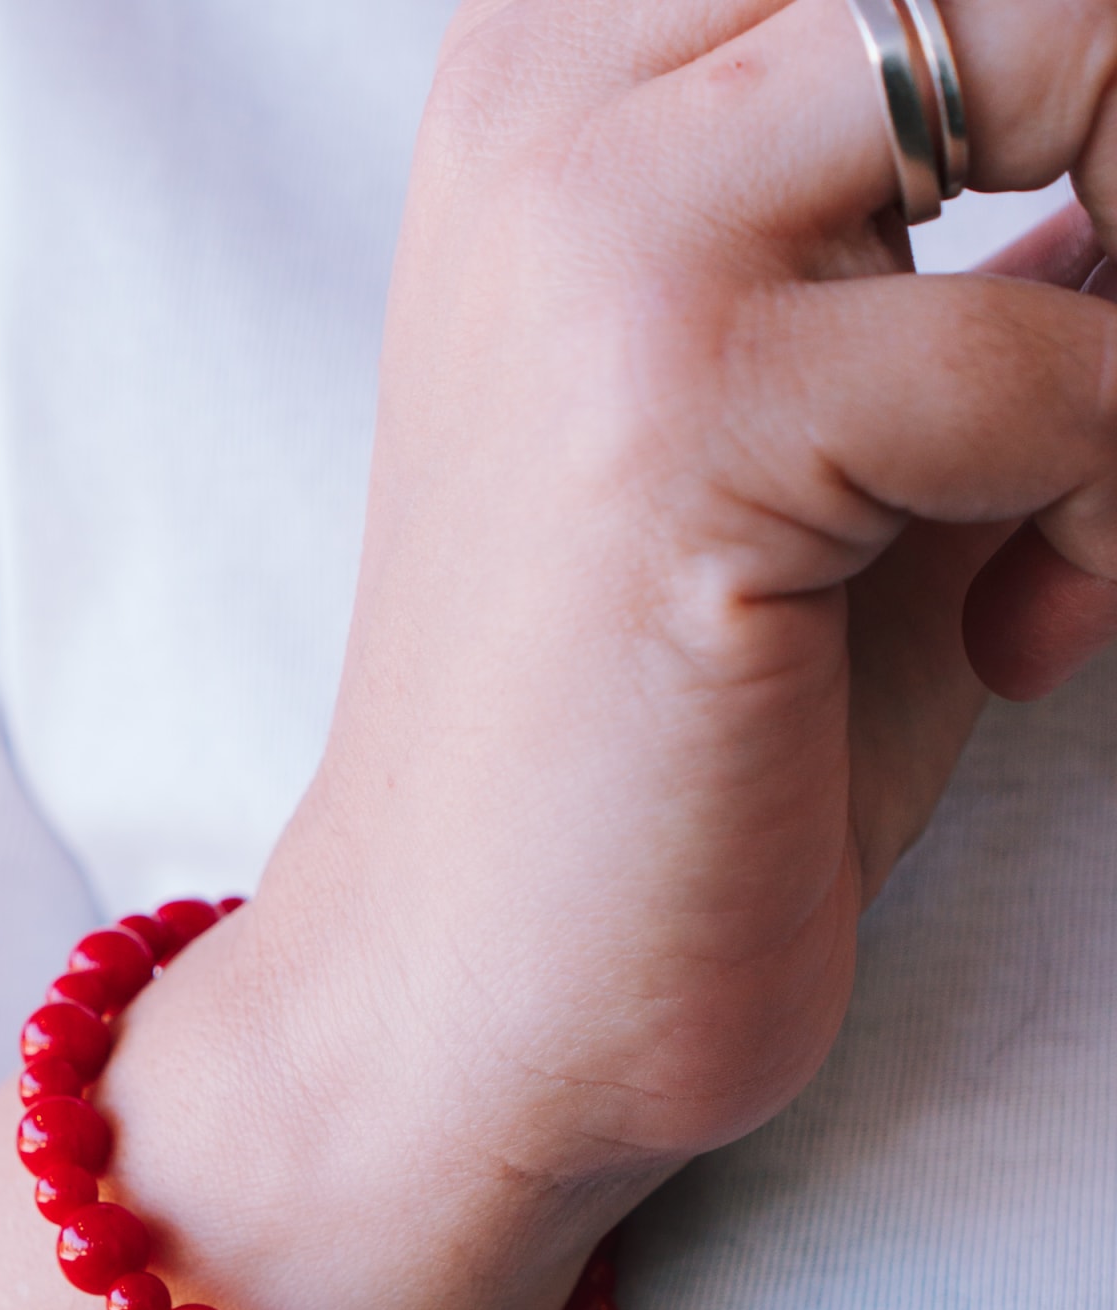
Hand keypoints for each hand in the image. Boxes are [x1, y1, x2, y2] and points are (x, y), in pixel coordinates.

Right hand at [255, 0, 1116, 1197]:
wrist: (466, 1004)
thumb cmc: (663, 746)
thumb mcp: (861, 437)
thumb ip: (1013, 252)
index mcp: (574, 78)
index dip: (1081, 88)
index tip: (1096, 273)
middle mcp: (560, 101)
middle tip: (1107, 384)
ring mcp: (602, 240)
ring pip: (1072, 43)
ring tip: (1082, 508)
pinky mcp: (676, 419)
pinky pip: (1059, 361)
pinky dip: (1110, 504)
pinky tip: (1017, 645)